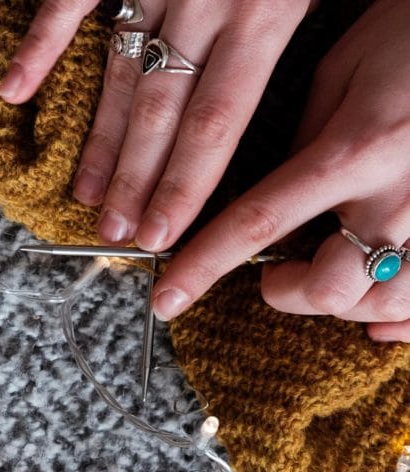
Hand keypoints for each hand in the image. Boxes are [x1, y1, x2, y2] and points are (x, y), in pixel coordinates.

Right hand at [0, 0, 312, 248]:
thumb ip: (313, 24)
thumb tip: (315, 93)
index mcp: (268, 10)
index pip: (217, 126)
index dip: (186, 188)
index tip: (162, 237)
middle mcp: (206, 0)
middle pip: (161, 115)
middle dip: (138, 183)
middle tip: (118, 235)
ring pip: (119, 74)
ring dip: (100, 141)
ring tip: (86, 196)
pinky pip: (70, 0)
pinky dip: (41, 44)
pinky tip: (15, 92)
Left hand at [151, 0, 409, 342]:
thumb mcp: (345, 69)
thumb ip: (304, 138)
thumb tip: (275, 192)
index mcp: (354, 150)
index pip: (259, 223)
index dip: (205, 266)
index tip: (168, 298)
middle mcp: (398, 195)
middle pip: (327, 288)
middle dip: (286, 293)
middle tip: (275, 274)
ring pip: (380, 302)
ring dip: (339, 303)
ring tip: (325, 276)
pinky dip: (396, 318)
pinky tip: (375, 316)